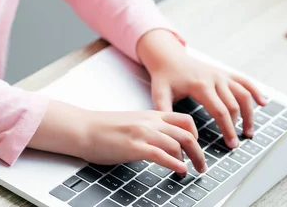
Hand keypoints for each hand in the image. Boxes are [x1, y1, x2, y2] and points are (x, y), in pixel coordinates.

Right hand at [28, 99, 205, 175]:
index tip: (197, 147)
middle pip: (186, 133)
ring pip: (178, 142)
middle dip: (199, 151)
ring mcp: (143, 133)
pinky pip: (161, 154)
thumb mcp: (132, 122)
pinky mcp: (134, 147)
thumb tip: (162, 142)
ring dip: (191, 159)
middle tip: (202, 165)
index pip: (184, 119)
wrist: (84, 128)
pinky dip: (174, 163)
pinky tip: (180, 170)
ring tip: (194, 171)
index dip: (195, 134)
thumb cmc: (104, 127)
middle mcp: (150, 122)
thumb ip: (148, 128)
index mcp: (151, 115)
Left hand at [137, 29, 266, 149]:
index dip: (227, 129)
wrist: (168, 57)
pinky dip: (254, 91)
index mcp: (200, 85)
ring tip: (249, 130)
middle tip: (236, 143)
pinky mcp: (224, 72)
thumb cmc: (164, 77)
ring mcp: (221, 74)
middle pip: (233, 105)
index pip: (220, 111)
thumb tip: (169, 133)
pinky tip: (262, 102)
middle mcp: (214, 78)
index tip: (230, 144)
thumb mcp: (159, 94)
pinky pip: (244, 81)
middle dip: (237, 126)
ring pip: (243, 94)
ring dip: (249, 113)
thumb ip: (164, 111)